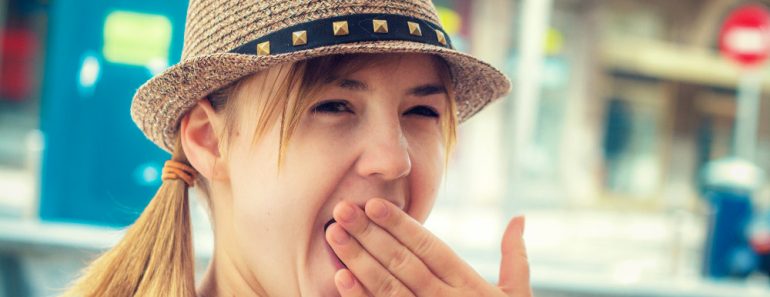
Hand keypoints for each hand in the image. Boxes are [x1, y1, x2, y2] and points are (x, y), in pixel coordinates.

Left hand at [325, 198, 532, 296]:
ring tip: (335, 235)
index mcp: (469, 286)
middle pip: (403, 262)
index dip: (401, 225)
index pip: (429, 248)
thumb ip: (515, 257)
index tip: (374, 204)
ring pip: (388, 287)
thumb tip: (519, 218)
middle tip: (342, 210)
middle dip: (370, 234)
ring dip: (359, 260)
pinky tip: (340, 278)